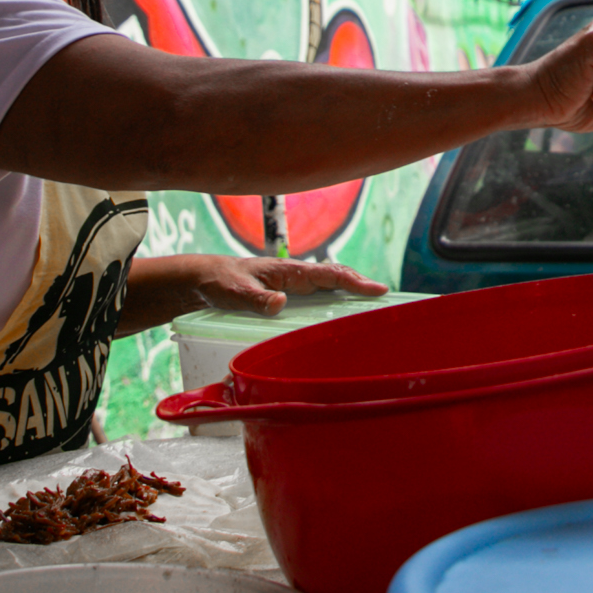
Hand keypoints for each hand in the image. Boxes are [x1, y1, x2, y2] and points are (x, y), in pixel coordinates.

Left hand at [184, 254, 387, 316]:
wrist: (205, 280)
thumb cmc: (220, 282)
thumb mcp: (234, 293)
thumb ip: (256, 299)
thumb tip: (281, 303)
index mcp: (290, 271)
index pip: (330, 274)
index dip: (355, 282)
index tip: (377, 290)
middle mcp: (297, 277)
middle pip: (337, 279)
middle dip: (362, 287)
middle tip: (387, 302)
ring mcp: (294, 286)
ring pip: (331, 289)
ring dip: (351, 296)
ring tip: (375, 312)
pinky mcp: (289, 296)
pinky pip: (319, 299)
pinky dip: (336, 305)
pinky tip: (342, 321)